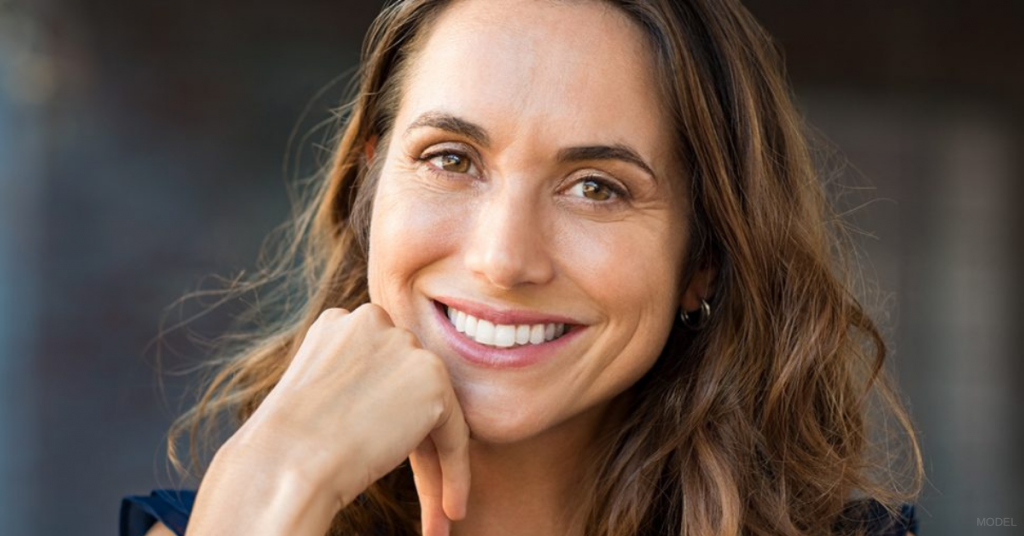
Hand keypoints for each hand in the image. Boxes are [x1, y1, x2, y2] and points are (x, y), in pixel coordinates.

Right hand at [194, 304, 470, 535]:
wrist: (285, 461)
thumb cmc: (285, 446)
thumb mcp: (317, 396)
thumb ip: (356, 386)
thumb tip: (387, 408)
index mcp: (340, 323)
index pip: (381, 373)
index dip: (386, 422)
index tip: (381, 458)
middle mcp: (373, 321)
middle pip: (408, 391)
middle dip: (414, 444)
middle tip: (423, 498)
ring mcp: (404, 346)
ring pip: (433, 413)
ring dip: (435, 466)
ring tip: (439, 512)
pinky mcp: (432, 378)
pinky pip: (454, 433)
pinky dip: (456, 474)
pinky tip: (451, 510)